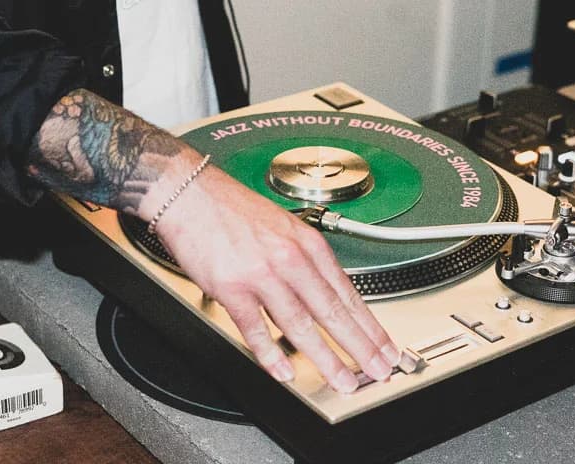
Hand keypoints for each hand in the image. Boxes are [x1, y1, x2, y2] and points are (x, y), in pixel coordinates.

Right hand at [148, 150, 399, 392]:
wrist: (189, 193)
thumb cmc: (232, 209)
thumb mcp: (284, 226)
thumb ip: (306, 259)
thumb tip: (326, 291)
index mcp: (307, 244)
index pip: (347, 292)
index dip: (370, 324)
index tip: (385, 346)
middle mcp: (290, 258)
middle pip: (333, 310)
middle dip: (360, 346)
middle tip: (379, 370)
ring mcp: (262, 274)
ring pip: (301, 324)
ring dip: (325, 358)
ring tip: (342, 380)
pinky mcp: (232, 287)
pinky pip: (255, 327)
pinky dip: (270, 354)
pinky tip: (285, 372)